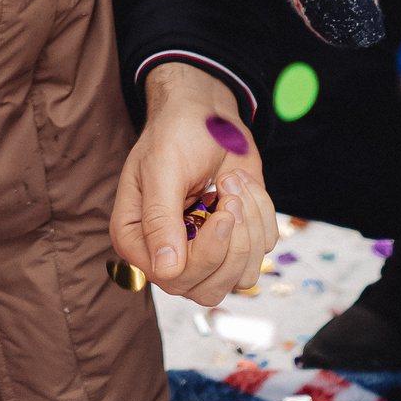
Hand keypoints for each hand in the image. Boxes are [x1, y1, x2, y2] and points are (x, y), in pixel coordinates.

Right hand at [112, 62, 279, 304]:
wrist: (206, 112)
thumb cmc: (175, 134)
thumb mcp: (162, 169)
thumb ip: (160, 219)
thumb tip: (165, 270)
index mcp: (137, 240)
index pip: (173, 278)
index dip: (206, 253)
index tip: (222, 211)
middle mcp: (169, 254)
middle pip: (209, 288)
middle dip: (232, 244)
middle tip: (230, 196)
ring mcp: (205, 250)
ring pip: (242, 277)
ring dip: (250, 227)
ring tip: (233, 184)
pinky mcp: (237, 239)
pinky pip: (263, 248)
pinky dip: (262, 213)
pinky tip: (241, 184)